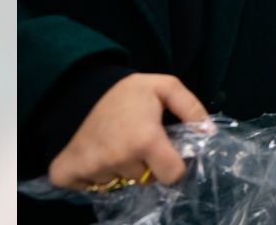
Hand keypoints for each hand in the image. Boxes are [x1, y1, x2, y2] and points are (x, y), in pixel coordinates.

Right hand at [48, 73, 211, 190]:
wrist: (75, 87)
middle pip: (144, 180)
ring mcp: (91, 169)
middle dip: (144, 164)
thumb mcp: (164, 87)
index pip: (172, 175)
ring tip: (111, 143)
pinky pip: (88, 188)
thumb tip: (208, 134)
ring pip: (117, 183)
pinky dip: (90, 176)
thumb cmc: (124, 90)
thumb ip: (191, 108)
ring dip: (118, 169)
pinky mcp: (66, 173)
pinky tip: (92, 153)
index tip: (167, 153)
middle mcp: (118, 159)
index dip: (173, 166)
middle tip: (134, 140)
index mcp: (145, 139)